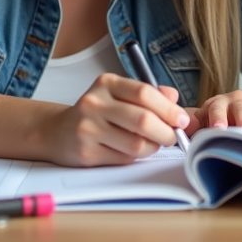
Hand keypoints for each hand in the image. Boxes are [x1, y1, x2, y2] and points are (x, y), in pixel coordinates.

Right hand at [47, 73, 190, 166]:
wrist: (59, 132)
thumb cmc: (99, 112)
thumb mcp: (120, 94)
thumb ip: (150, 95)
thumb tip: (175, 100)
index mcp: (107, 83)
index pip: (144, 93)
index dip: (169, 109)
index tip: (182, 120)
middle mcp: (94, 103)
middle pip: (143, 120)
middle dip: (166, 132)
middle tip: (173, 137)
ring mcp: (88, 128)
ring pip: (136, 144)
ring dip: (152, 147)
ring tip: (151, 143)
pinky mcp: (86, 152)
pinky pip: (124, 159)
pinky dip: (135, 157)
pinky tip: (130, 150)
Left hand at [184, 89, 241, 133]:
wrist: (237, 115)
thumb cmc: (216, 120)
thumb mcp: (203, 120)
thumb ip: (192, 124)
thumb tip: (182, 127)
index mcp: (218, 102)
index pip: (217, 108)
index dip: (217, 118)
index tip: (218, 129)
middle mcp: (237, 100)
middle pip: (240, 109)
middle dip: (241, 120)